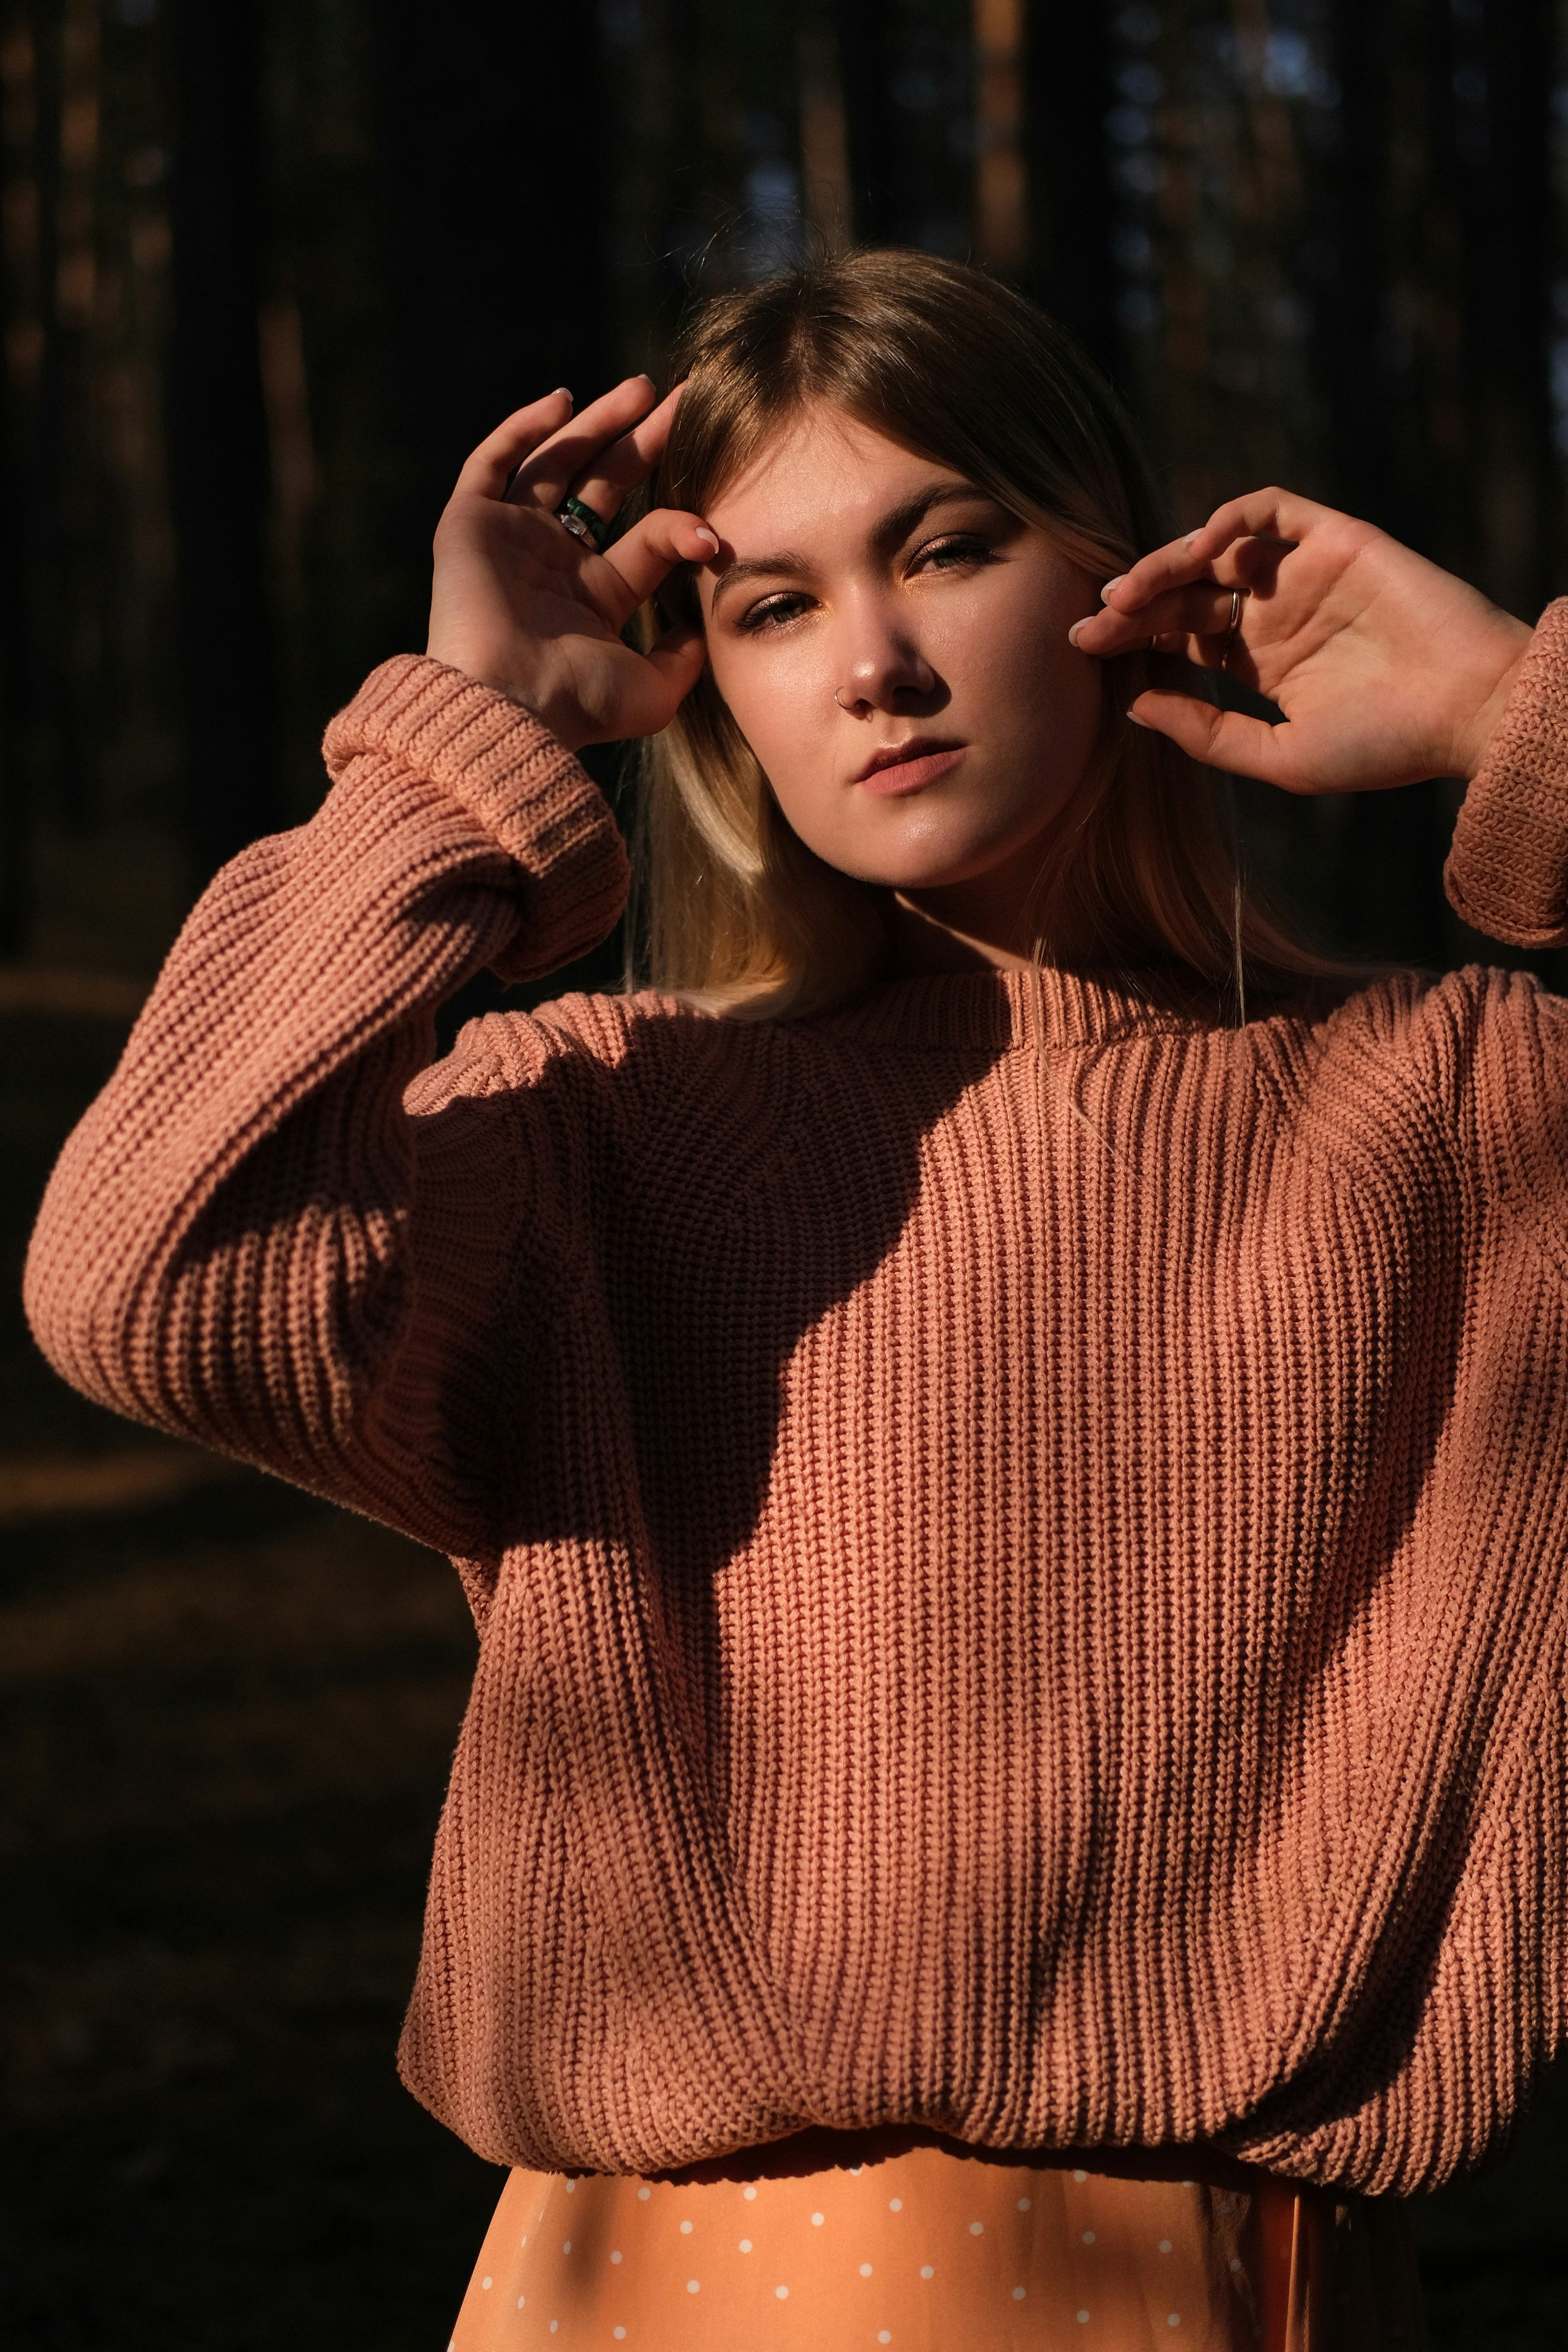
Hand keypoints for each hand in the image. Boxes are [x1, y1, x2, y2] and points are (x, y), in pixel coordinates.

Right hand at [426, 376, 714, 749]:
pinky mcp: (469, 524)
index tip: (712, 527)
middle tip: (684, 403)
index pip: (647, 536)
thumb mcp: (655, 691)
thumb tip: (708, 622)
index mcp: (597, 597)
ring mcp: (511, 540)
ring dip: (597, 423)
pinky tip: (562, 401)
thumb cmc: (580, 705)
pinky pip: (493, 464)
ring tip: (641, 389)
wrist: (509, 705)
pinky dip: (522, 429)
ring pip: (556, 463)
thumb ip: (687, 657)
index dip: (681, 521)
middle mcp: (554, 563)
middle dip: (644, 444)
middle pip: (606, 486)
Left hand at [1067, 488, 1533, 791]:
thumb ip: (1207, 733)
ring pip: (1215, 550)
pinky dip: (1228, 519)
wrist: (1468, 712)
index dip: (1131, 638)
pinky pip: (1271, 510)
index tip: (1083, 650)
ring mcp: (1304, 574)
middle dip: (1135, 603)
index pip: (1180, 639)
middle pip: (1187, 595)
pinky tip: (1197, 551)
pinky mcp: (1336, 540)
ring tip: (1130, 593)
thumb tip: (1134, 705)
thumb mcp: (1278, 756)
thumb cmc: (1384, 747)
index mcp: (1263, 664)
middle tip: (1093, 621)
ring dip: (1167, 562)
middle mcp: (1278, 614)